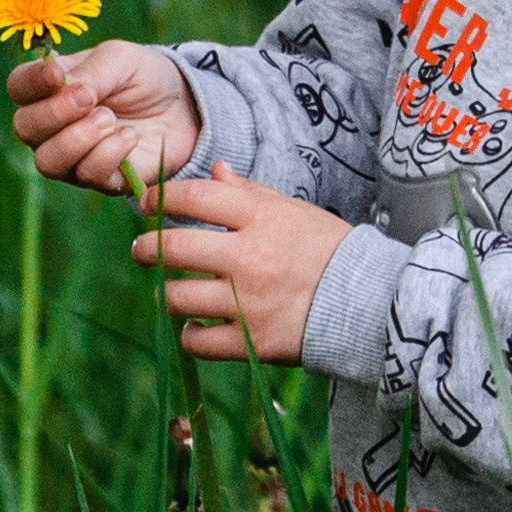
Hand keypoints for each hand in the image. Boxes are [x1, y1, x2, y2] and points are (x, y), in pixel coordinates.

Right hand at [7, 39, 201, 193]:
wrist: (184, 107)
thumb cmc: (143, 77)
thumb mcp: (120, 60)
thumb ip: (91, 72)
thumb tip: (66, 86)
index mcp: (50, 88)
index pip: (19, 87)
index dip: (31, 82)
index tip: (57, 74)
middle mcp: (53, 126)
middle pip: (25, 128)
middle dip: (54, 113)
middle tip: (89, 99)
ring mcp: (73, 156)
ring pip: (48, 161)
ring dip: (78, 139)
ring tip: (109, 119)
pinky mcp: (101, 178)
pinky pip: (88, 175)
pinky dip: (108, 154)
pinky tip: (129, 135)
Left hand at [131, 162, 350, 362]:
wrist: (370, 303)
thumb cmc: (327, 250)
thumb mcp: (293, 211)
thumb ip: (250, 193)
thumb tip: (216, 170)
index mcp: (262, 218)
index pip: (196, 197)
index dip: (161, 197)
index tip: (147, 203)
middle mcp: (251, 257)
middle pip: (174, 247)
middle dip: (146, 247)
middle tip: (142, 250)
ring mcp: (249, 302)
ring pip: (178, 297)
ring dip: (167, 294)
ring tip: (173, 292)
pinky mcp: (252, 341)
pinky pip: (198, 341)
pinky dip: (191, 334)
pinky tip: (196, 326)